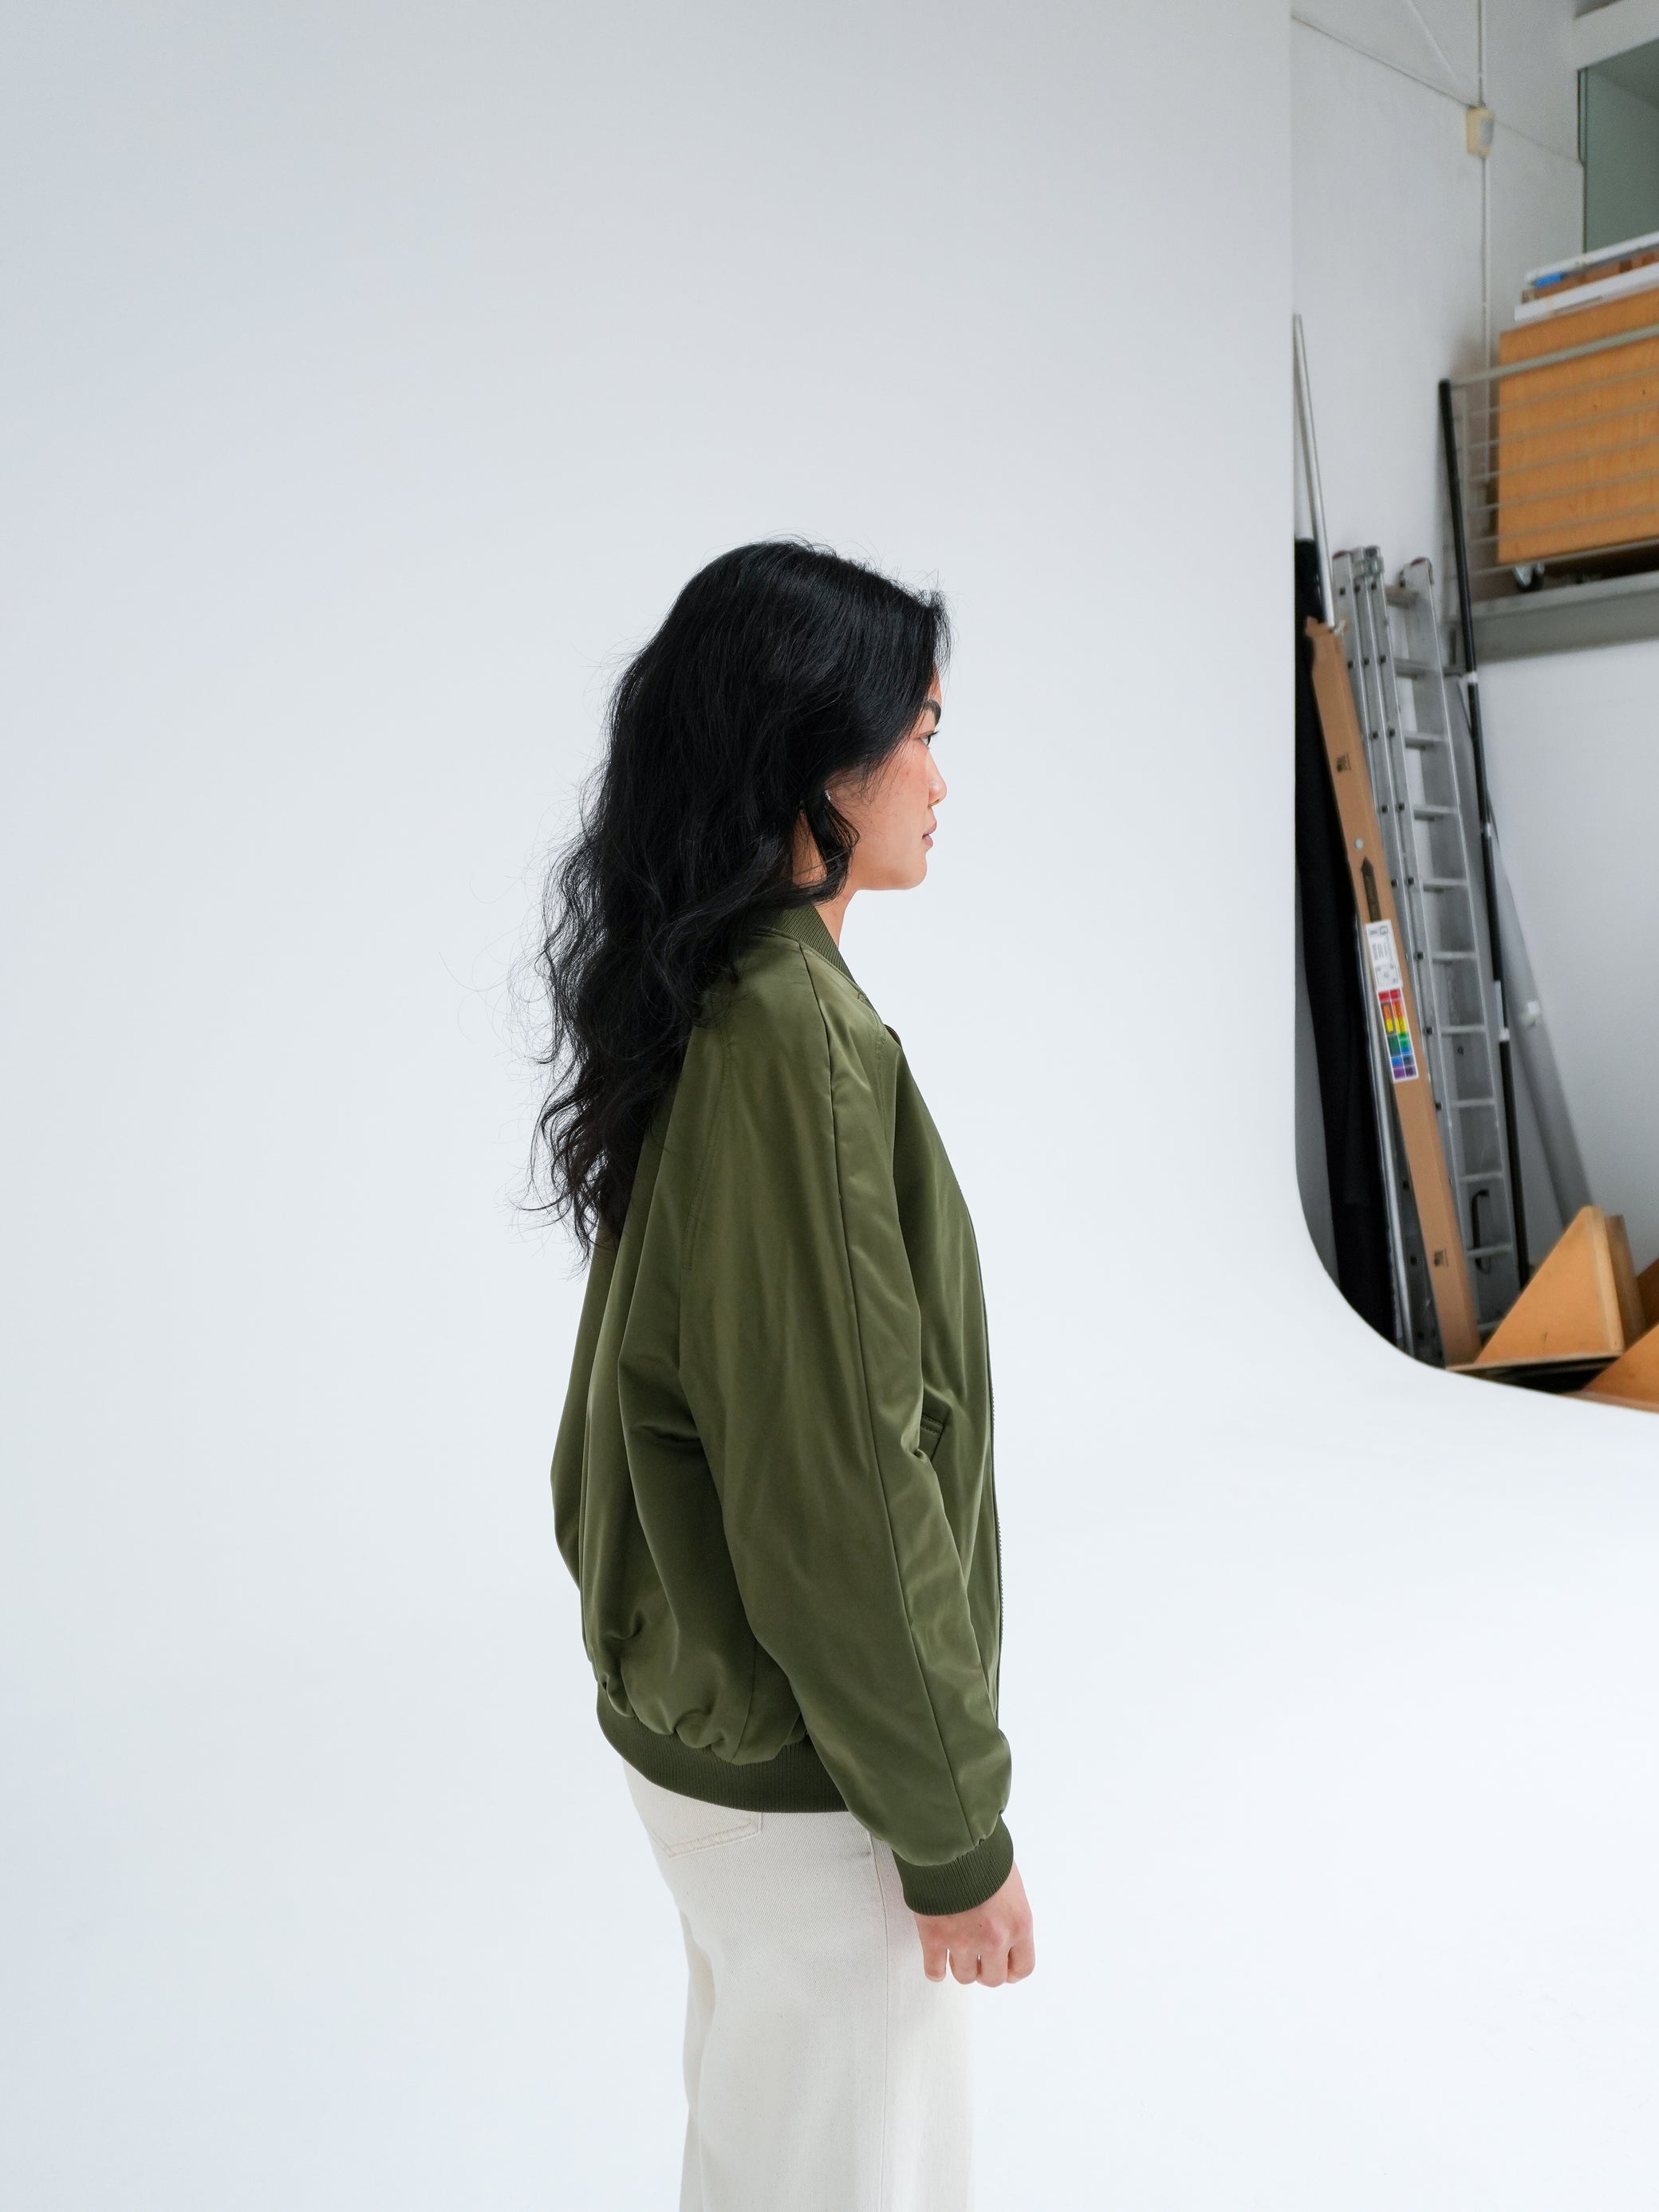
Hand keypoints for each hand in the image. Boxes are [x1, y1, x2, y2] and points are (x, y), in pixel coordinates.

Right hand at [913, 1860, 1033, 1986]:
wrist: (952, 1839)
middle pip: (993, 1978)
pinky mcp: (934, 1937)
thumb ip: (1010, 1911)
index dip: (1011, 1970)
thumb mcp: (1011, 1882)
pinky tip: (936, 1962)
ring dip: (961, 1966)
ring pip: (964, 1976)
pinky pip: (934, 1970)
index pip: (1023, 1967)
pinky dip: (935, 1970)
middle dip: (985, 1969)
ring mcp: (963, 1941)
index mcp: (1019, 1924)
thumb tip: (1002, 1920)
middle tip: (977, 1957)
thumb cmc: (984, 1852)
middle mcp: (995, 1939)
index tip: (1003, 1966)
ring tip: (956, 1953)